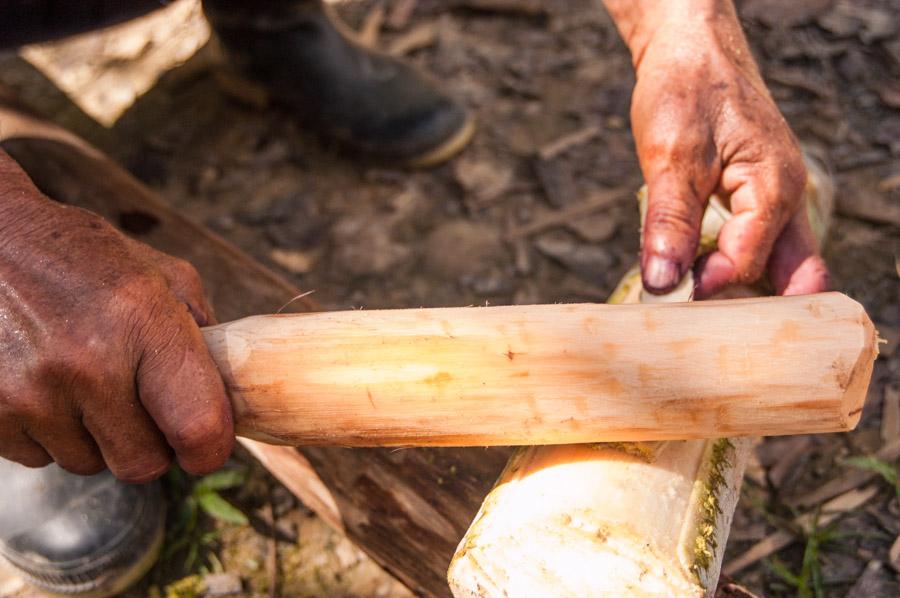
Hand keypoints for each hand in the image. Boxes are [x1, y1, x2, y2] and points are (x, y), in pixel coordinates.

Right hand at [0, 151, 232, 481]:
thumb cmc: (78, 255)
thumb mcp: (158, 272)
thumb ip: (201, 330)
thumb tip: (227, 391)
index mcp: (143, 320)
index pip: (198, 426)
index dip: (208, 449)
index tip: (204, 447)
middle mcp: (88, 362)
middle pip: (143, 464)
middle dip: (148, 444)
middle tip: (138, 404)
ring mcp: (31, 392)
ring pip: (88, 464)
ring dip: (94, 437)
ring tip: (81, 380)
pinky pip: (38, 458)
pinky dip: (47, 433)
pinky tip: (42, 383)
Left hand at [606, 0, 827, 296]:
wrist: (690, 49)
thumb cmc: (685, 90)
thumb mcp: (670, 156)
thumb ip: (669, 222)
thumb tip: (663, 282)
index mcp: (773, 188)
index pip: (747, 263)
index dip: (707, 286)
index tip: (666, 295)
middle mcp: (785, 198)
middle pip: (792, 276)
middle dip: (757, 308)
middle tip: (709, 327)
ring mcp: (774, 198)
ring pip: (776, 264)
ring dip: (744, 289)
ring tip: (699, 308)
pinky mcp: (753, 197)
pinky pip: (755, 245)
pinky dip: (732, 266)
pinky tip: (698, 277)